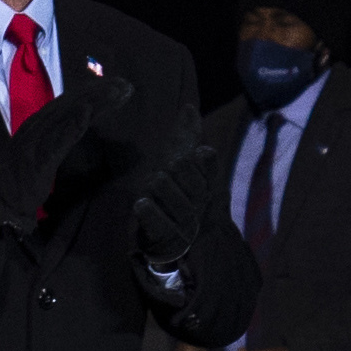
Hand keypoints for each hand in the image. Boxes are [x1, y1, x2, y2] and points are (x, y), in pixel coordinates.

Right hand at [0, 72, 132, 237]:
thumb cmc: (17, 185)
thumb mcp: (36, 157)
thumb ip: (51, 143)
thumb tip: (70, 131)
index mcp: (34, 128)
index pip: (64, 105)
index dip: (88, 94)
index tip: (112, 87)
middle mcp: (33, 128)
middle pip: (68, 105)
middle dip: (96, 93)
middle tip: (123, 84)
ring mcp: (34, 142)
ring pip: (66, 116)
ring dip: (91, 103)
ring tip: (114, 93)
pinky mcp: (38, 158)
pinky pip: (58, 139)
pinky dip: (73, 124)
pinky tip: (88, 113)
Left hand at [133, 103, 220, 270]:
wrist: (175, 243)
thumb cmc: (178, 197)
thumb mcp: (183, 168)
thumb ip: (187, 139)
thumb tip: (189, 108)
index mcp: (206, 186)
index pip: (210, 171)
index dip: (206, 163)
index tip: (201, 151)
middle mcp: (198, 205)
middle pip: (191, 183)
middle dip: (180, 173)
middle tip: (171, 167)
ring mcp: (184, 225)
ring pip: (176, 202)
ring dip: (164, 189)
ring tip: (155, 181)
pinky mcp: (165, 240)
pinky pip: (159, 226)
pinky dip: (151, 214)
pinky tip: (141, 203)